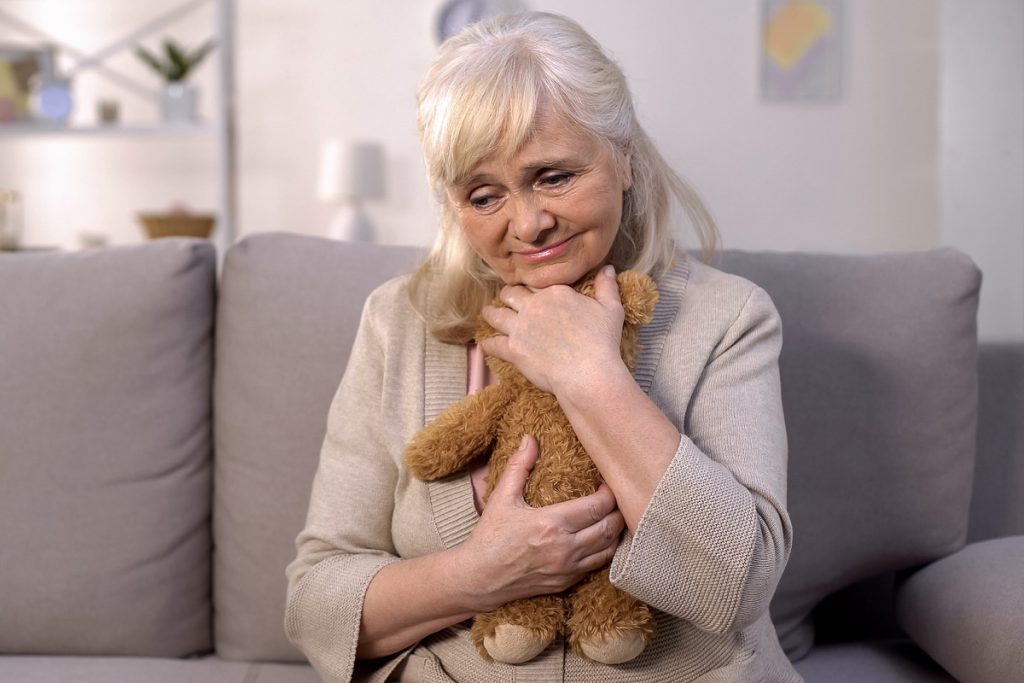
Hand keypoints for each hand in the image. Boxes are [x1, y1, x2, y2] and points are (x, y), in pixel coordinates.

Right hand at [455, 435, 624, 611]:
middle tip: (620, 497)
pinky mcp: (566, 583)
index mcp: (551, 523)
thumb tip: (531, 438)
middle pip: (610, 527)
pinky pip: (597, 565)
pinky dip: (605, 550)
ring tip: (616, 516)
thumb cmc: (489, 536)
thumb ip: (519, 466)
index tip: (610, 483)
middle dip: (619, 511)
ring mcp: (567, 569)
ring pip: (609, 549)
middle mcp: (564, 548)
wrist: (479, 579)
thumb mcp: (501, 497)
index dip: (611, 493)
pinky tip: (603, 538)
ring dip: (616, 532)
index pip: (597, 506)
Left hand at [479, 265, 625, 394]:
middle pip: (511, 294)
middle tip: (506, 299)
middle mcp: (533, 306)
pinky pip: (493, 344)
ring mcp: (521, 328)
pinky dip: (488, 344)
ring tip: (487, 313)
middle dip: (507, 296)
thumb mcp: (611, 309)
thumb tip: (608, 267)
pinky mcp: (513, 349)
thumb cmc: (602, 341)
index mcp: (555, 292)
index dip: (532, 289)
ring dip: (490, 313)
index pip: (536, 284)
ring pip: (496, 315)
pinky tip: (485, 344)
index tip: (531, 292)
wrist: (588, 372)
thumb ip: (607, 286)